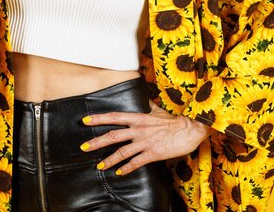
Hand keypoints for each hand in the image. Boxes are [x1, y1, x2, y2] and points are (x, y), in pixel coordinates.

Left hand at [79, 99, 213, 175]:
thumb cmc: (174, 120)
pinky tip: (119, 173)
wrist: (189, 129)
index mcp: (138, 118)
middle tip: (83, 147)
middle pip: (113, 135)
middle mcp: (138, 130)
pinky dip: (126, 168)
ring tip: (99, 166)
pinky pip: (136, 162)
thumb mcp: (158, 111)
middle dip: (96, 142)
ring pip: (122, 151)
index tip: (85, 120)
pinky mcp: (152, 153)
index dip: (99, 118)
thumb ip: (148, 107)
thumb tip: (144, 100)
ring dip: (109, 160)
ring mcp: (145, 142)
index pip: (114, 117)